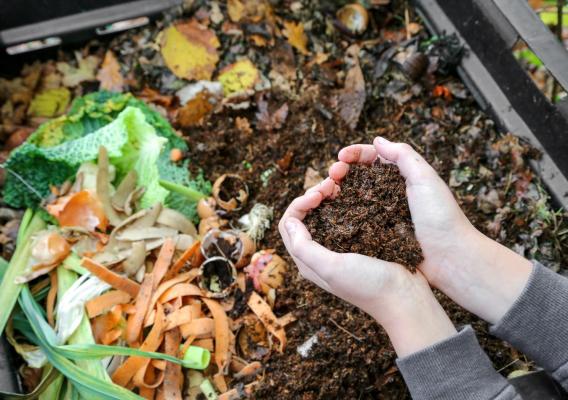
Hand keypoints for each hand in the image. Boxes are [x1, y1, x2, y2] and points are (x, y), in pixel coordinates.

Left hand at [278, 178, 456, 356]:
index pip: (289, 224)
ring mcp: (339, 247)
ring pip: (323, 214)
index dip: (299, 203)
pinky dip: (343, 202)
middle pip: (304, 216)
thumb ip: (305, 248)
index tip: (319, 194)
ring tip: (340, 185)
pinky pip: (343, 216)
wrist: (405, 297)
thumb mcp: (332, 268)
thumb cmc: (369, 285)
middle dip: (312, 195)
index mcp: (308, 261)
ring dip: (327, 197)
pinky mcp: (357, 242)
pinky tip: (354, 194)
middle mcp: (319, 254)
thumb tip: (290, 221)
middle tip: (331, 184)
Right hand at [329, 137, 532, 323]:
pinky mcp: (376, 234)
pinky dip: (340, 213)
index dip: (354, 154)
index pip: (372, 158)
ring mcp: (381, 214)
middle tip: (332, 174)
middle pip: (358, 176)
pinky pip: (354, 220)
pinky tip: (331, 211)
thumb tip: (377, 140)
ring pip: (352, 197)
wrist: (449, 258)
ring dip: (337, 190)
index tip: (341, 157)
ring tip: (326, 191)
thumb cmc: (441, 217)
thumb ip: (403, 156)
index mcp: (402, 176)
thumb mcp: (425, 179)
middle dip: (341, 170)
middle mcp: (389, 193)